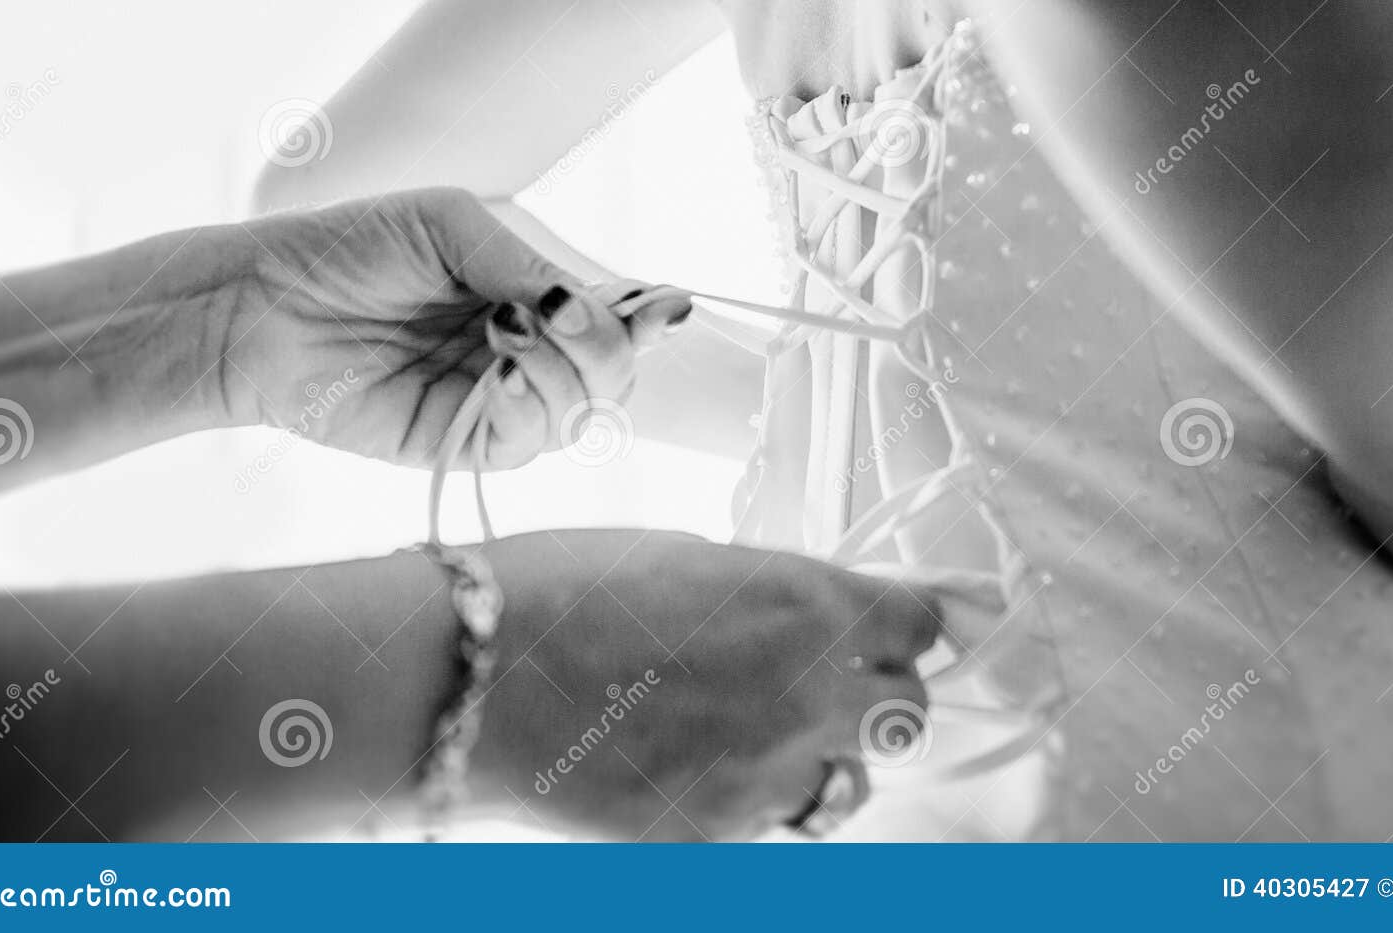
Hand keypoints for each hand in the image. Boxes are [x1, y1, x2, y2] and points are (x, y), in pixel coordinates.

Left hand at [222, 188, 688, 468]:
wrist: (265, 303)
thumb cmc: (351, 249)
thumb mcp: (453, 227)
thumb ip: (526, 267)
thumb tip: (586, 307)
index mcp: (532, 295)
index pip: (616, 317)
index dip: (647, 317)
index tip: (661, 306)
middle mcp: (527, 353)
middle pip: (615, 373)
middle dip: (610, 347)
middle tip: (564, 314)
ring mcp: (497, 401)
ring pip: (582, 411)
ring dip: (563, 369)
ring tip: (507, 329)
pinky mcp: (461, 444)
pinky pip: (529, 441)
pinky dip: (531, 406)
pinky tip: (502, 372)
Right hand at [471, 530, 940, 840]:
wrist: (474, 681)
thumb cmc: (561, 591)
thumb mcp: (683, 555)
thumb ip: (765, 588)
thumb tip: (797, 608)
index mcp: (807, 606)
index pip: (918, 621)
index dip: (912, 619)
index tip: (901, 620)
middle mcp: (808, 697)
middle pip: (908, 712)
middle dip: (881, 691)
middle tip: (838, 677)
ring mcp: (766, 777)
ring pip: (853, 782)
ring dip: (831, 754)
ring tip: (768, 729)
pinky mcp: (718, 836)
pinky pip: (775, 819)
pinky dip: (762, 794)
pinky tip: (706, 761)